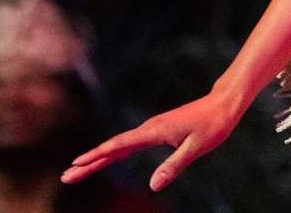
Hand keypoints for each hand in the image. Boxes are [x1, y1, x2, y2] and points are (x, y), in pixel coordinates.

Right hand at [60, 86, 243, 192]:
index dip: (96, 156)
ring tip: (78, 169)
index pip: (119, 146)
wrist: (223, 103)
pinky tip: (105, 158)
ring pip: (119, 146)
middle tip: (67, 175)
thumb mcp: (196, 148)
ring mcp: (151, 129)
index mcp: (154, 131)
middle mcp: (149, 128)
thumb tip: (153, 187)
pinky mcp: (157, 131)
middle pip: (112, 147)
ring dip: (98, 157)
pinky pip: (129, 144)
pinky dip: (113, 152)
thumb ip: (174, 166)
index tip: (76, 164)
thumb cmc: (212, 125)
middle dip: (89, 162)